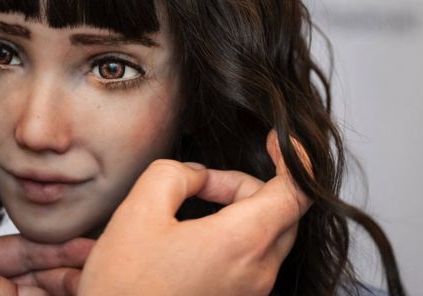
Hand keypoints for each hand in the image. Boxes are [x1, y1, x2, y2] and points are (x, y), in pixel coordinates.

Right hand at [78, 130, 310, 295]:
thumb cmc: (125, 287)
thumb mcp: (140, 210)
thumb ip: (176, 174)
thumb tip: (198, 175)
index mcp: (241, 242)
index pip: (297, 191)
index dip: (293, 158)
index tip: (276, 141)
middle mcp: (257, 271)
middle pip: (281, 211)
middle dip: (247, 186)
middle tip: (204, 183)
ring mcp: (250, 292)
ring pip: (266, 234)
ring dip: (238, 211)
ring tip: (191, 208)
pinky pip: (252, 259)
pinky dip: (234, 236)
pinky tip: (193, 235)